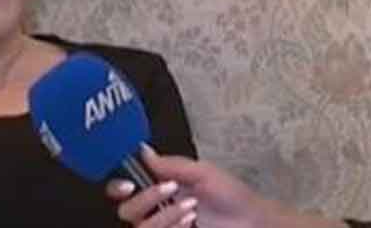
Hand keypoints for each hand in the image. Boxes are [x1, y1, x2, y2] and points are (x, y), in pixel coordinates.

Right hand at [106, 146, 282, 227]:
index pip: (123, 189)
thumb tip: (142, 150)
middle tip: (171, 189)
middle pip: (125, 211)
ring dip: (164, 217)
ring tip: (190, 209)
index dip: (118, 187)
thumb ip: (172, 165)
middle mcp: (156, 211)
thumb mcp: (203, 173)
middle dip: (145, 200)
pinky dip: (171, 227)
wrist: (252, 221)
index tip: (131, 184)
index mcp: (159, 188)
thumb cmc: (231, 196)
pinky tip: (190, 222)